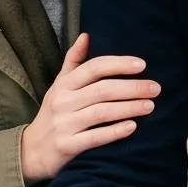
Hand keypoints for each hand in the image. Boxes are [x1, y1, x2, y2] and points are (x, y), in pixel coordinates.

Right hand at [20, 34, 156, 182]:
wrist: (32, 151)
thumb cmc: (52, 114)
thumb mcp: (59, 85)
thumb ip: (74, 61)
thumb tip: (86, 35)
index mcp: (64, 84)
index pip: (93, 67)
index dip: (118, 64)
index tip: (142, 65)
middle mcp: (63, 102)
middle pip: (102, 89)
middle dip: (132, 87)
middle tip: (156, 88)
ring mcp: (64, 124)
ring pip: (102, 112)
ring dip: (129, 107)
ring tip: (150, 106)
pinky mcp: (67, 146)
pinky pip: (95, 137)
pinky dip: (115, 131)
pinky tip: (133, 127)